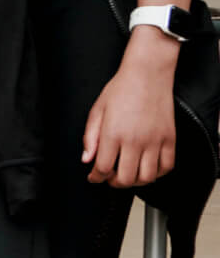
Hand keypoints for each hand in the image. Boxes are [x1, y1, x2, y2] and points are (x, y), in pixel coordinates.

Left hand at [83, 44, 178, 186]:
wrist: (147, 75)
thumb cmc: (120, 89)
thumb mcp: (97, 110)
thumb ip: (90, 137)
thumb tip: (87, 159)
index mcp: (113, 134)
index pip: (103, 168)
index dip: (96, 177)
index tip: (94, 177)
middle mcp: (135, 140)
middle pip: (125, 178)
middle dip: (114, 183)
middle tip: (109, 177)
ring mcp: (155, 141)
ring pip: (147, 177)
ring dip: (136, 182)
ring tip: (128, 174)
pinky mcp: (170, 139)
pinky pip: (167, 167)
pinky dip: (157, 173)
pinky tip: (147, 168)